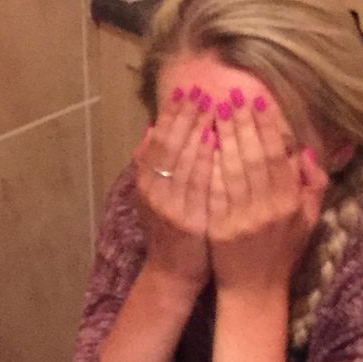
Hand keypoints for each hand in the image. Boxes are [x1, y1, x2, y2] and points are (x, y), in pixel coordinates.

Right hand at [131, 86, 217, 295]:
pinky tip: (217, 142)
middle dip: (186, 116)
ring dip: (198, 131)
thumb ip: (149, 165)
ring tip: (213, 106)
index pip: (158, 140)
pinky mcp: (188, 221)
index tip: (187, 90)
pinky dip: (206, 161)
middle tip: (203, 89)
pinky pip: (199, 185)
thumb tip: (148, 130)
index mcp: (146, 182)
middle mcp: (154, 191)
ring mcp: (170, 207)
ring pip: (184, 161)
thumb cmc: (171, 230)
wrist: (174, 272)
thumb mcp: (153, 196)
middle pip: (170, 145)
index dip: (172, 114)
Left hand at [206, 88, 328, 294]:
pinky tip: (200, 144)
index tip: (257, 102)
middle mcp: (269, 209)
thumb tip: (304, 152)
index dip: (266, 127)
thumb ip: (312, 185)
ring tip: (213, 111)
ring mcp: (243, 219)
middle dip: (242, 124)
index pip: (277, 156)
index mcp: (290, 203)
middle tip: (230, 96)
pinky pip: (214, 191)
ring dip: (223, 137)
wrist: (256, 290)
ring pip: (232, 170)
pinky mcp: (221, 228)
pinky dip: (208, 165)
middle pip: (253, 157)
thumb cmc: (282, 251)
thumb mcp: (307, 220)